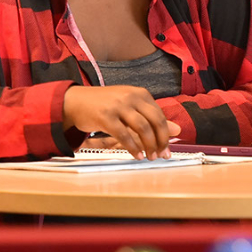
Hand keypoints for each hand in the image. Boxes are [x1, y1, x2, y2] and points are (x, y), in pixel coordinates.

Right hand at [62, 85, 179, 159]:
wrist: (74, 102)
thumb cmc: (104, 106)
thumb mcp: (130, 108)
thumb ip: (151, 118)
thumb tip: (177, 130)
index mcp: (140, 93)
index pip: (160, 115)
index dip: (166, 133)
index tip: (168, 148)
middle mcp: (131, 97)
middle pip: (155, 121)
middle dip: (161, 140)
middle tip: (162, 155)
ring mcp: (118, 106)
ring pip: (142, 128)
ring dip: (149, 146)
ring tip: (150, 157)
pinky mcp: (105, 116)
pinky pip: (124, 135)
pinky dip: (133, 148)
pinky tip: (137, 155)